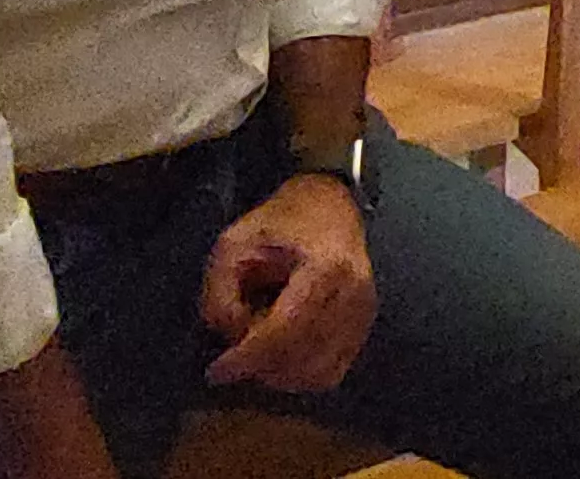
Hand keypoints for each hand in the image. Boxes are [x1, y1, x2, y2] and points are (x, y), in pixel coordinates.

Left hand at [203, 175, 376, 392]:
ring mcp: (364, 315)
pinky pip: (332, 371)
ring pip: (319, 373)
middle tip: (233, 358)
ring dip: (280, 374)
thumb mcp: (234, 244)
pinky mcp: (363, 328)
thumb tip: (232, 337)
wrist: (328, 205)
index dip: (248, 357)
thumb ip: (221, 292)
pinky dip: (302, 375)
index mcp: (326, 267)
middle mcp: (354, 296)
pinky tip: (281, 356)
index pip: (286, 330)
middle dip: (260, 367)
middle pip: (303, 357)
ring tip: (258, 351)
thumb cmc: (281, 222)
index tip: (216, 370)